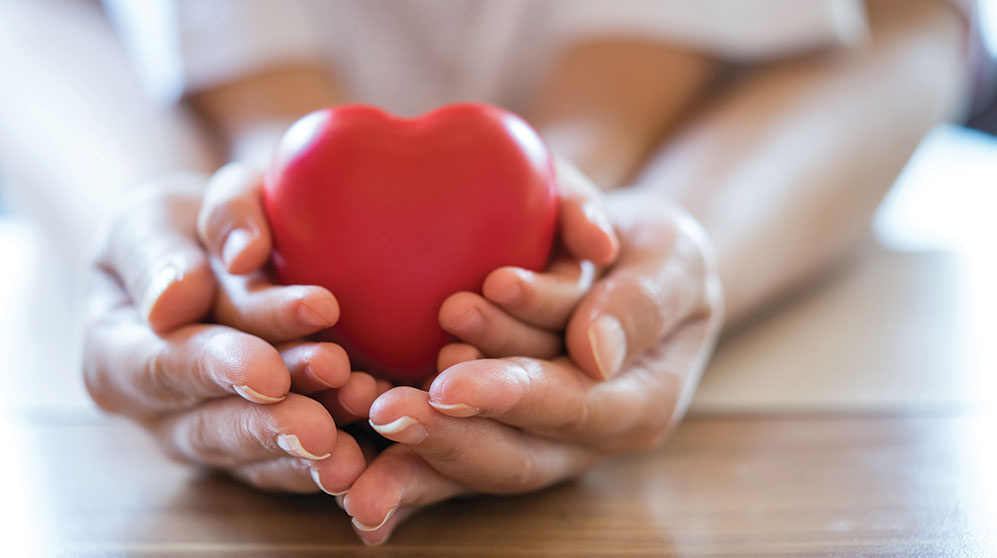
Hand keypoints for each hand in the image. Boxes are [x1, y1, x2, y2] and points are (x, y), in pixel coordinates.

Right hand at [82, 174, 365, 494]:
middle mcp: (158, 413)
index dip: (217, 371)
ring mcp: (210, 437)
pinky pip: (294, 464)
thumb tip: (174, 300)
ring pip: (259, 453)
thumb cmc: (176, 232)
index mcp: (116, 356)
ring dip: (315, 437)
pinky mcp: (261, 448)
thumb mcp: (151, 218)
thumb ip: (158, 252)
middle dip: (273, 423)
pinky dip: (333, 455)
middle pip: (214, 426)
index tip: (269, 372)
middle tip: (326, 419)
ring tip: (365, 410)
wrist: (210, 257)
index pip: (165, 367)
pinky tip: (374, 446)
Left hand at [343, 190, 722, 544]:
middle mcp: (584, 437)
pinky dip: (402, 458)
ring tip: (357, 404)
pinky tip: (347, 457)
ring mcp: (539, 437)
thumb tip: (595, 354)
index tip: (449, 380)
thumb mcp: (675, 261)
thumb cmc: (661, 256)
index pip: (573, 408)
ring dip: (415, 445)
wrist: (636, 269)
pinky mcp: (500, 425)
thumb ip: (642, 303)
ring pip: (474, 461)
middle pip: (515, 456)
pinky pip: (450, 447)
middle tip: (382, 409)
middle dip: (447, 436)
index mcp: (637, 404)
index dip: (512, 398)